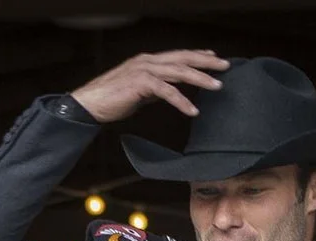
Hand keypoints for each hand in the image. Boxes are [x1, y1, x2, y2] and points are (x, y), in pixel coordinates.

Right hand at [70, 50, 227, 123]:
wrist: (89, 104)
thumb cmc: (111, 100)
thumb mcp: (137, 91)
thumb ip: (153, 88)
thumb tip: (168, 92)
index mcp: (147, 61)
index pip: (178, 55)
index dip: (197, 55)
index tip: (213, 57)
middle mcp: (148, 61)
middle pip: (183, 58)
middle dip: (206, 62)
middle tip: (225, 66)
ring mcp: (144, 70)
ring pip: (179, 71)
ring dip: (200, 79)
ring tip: (217, 86)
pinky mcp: (140, 83)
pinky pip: (167, 91)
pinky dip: (181, 101)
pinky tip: (192, 110)